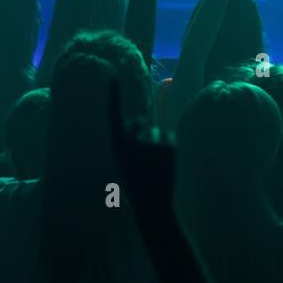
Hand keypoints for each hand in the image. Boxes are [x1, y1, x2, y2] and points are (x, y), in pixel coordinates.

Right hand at [109, 81, 174, 215]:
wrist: (153, 203)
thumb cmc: (135, 184)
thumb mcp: (124, 162)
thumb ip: (129, 142)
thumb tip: (139, 123)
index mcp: (117, 146)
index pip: (114, 116)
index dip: (114, 97)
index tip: (113, 79)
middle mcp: (133, 140)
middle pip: (139, 123)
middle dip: (142, 131)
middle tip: (144, 156)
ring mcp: (152, 140)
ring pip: (155, 130)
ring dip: (156, 141)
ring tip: (155, 163)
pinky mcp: (169, 143)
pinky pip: (168, 135)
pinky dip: (168, 144)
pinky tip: (165, 161)